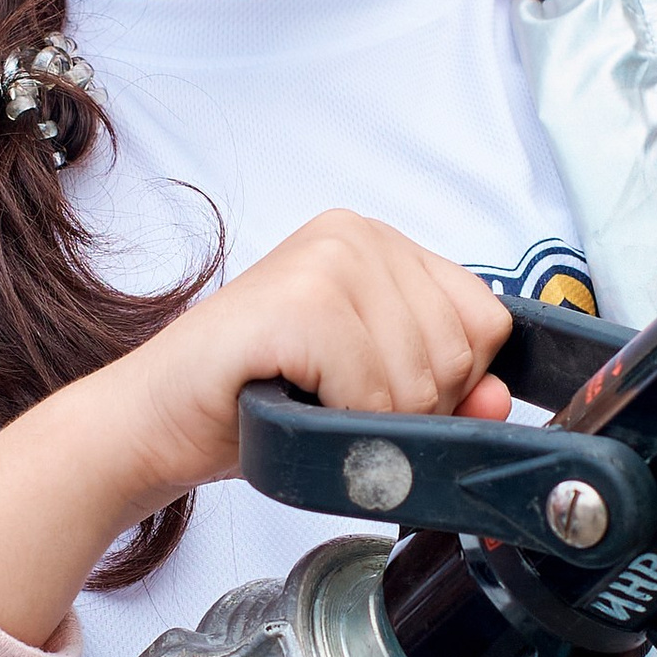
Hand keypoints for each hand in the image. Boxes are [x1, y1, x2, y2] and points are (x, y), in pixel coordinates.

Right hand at [0, 213, 512, 643]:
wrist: (157, 419)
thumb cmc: (253, 401)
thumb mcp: (371, 398)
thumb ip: (443, 393)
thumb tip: (498, 401)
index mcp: (380, 245)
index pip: (485, 321)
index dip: (448, 384)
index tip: (379, 395)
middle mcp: (359, 235)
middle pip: (461, 353)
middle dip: (408, 408)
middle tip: (334, 403)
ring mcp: (330, 258)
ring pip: (422, 379)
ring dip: (369, 421)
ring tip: (311, 402)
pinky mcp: (302, 297)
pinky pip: (375, 391)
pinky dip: (341, 421)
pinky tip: (295, 400)